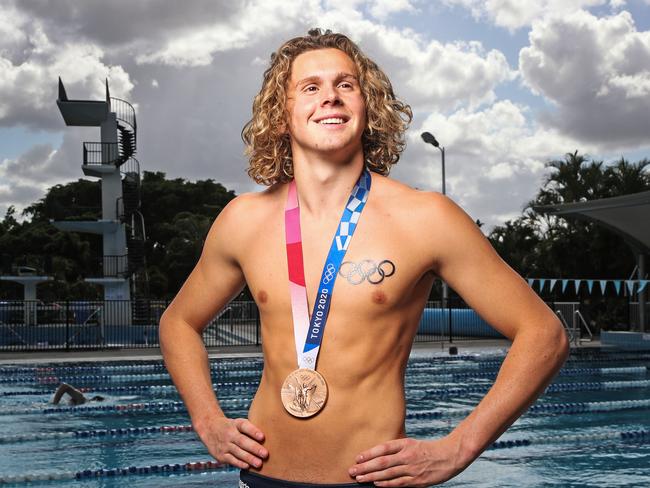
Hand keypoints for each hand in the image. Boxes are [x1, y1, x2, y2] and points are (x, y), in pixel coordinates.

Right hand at [194, 416, 267, 468]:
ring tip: (259, 463)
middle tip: (265, 454)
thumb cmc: (232, 426)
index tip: (263, 437)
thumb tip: (269, 436)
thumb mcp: (239, 422)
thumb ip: (251, 428)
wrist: (210, 428)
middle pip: (242, 441)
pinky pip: (231, 460)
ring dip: (249, 458)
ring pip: (237, 452)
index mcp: (235, 424)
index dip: (253, 431)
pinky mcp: (221, 455)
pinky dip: (239, 463)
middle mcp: (229, 433)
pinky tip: (248, 466)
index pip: (245, 426)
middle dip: (254, 448)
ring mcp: (224, 445)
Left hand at [348, 435, 467, 486]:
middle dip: (365, 466)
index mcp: (405, 444)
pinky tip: (376, 484)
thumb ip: (397, 449)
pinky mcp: (418, 480)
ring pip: (388, 473)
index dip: (369, 453)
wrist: (450, 455)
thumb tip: (378, 456)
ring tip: (359, 478)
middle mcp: (407, 455)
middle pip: (382, 461)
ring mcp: (412, 468)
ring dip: (371, 476)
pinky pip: (399, 483)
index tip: (358, 458)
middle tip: (352, 470)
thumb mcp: (412, 444)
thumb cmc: (429, 450)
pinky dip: (386, 484)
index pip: (383, 448)